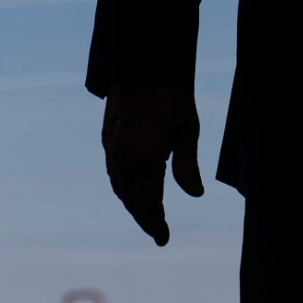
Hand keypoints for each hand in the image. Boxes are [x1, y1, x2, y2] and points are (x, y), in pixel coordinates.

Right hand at [101, 84, 203, 245]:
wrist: (144, 64)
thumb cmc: (173, 98)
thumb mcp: (187, 132)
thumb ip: (188, 167)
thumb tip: (195, 195)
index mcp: (143, 159)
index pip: (148, 203)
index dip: (156, 223)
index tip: (164, 238)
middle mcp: (122, 156)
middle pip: (131, 199)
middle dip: (144, 218)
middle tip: (157, 233)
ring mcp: (111, 147)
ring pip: (119, 186)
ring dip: (132, 203)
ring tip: (146, 216)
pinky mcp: (107, 137)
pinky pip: (113, 171)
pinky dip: (122, 186)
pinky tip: (132, 188)